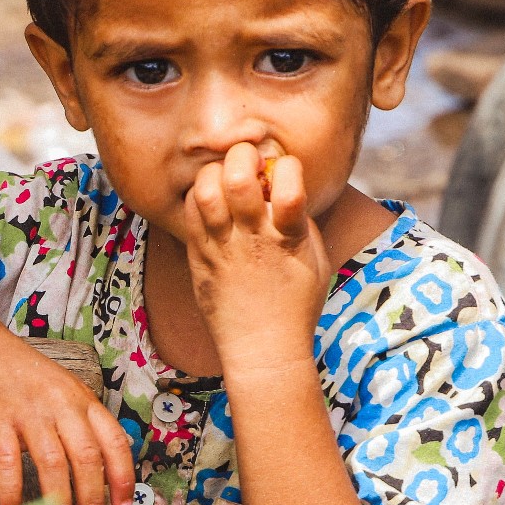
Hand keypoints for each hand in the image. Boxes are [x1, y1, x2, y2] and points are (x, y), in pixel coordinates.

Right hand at [0, 326, 134, 504]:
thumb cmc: (22, 374)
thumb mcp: (65, 389)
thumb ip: (86, 421)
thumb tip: (112, 462)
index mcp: (82, 399)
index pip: (114, 441)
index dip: (122, 478)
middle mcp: (61, 405)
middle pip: (87, 458)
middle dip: (91, 499)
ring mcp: (28, 412)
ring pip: (53, 464)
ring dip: (57, 503)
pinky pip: (8, 464)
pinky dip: (12, 493)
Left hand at [183, 141, 331, 377]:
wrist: (263, 349)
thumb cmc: (296, 304)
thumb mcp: (315, 260)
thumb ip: (301, 221)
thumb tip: (283, 184)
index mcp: (289, 240)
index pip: (289, 187)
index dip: (287, 166)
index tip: (286, 172)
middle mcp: (252, 240)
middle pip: (236, 179)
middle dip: (243, 156)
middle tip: (248, 161)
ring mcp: (220, 249)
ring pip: (204, 192)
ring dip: (214, 174)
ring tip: (225, 179)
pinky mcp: (198, 259)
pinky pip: (189, 215)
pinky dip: (198, 198)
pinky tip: (211, 203)